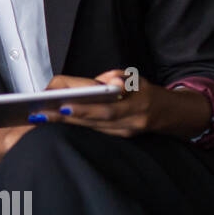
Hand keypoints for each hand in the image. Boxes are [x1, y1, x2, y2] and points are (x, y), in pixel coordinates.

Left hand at [31, 70, 209, 139]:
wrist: (171, 113)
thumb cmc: (146, 90)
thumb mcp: (136, 78)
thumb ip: (117, 78)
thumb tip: (100, 82)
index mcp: (138, 103)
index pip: (108, 109)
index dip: (86, 110)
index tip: (63, 106)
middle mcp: (133, 121)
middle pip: (96, 122)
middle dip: (68, 119)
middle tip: (42, 114)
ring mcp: (128, 131)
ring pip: (94, 128)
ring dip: (68, 125)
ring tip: (43, 118)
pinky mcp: (123, 136)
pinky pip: (98, 131)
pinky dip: (78, 127)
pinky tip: (58, 122)